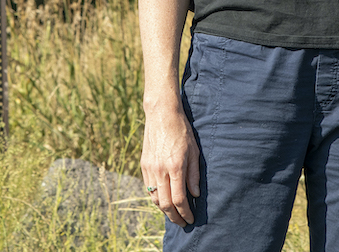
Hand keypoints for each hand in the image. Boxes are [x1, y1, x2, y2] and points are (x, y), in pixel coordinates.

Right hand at [141, 104, 200, 225]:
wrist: (161, 114)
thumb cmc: (182, 131)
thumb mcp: (194, 151)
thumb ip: (194, 175)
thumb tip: (194, 194)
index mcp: (175, 167)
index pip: (179, 199)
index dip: (185, 212)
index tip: (191, 219)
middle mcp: (160, 170)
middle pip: (165, 204)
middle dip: (174, 217)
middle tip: (183, 222)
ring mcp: (150, 168)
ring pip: (155, 198)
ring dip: (164, 210)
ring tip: (174, 214)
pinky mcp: (144, 165)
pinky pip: (148, 188)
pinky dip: (156, 198)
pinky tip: (164, 200)